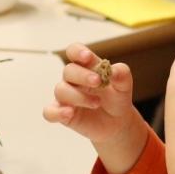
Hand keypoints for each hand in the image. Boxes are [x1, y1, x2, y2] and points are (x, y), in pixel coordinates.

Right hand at [42, 43, 149, 173]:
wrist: (118, 121)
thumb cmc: (117, 97)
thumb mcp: (124, 85)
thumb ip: (122, 74)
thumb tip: (114, 71)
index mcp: (86, 66)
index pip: (74, 51)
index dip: (77, 52)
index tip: (87, 57)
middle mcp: (73, 79)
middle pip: (68, 70)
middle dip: (82, 75)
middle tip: (98, 82)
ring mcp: (66, 97)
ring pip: (61, 90)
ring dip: (78, 96)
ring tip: (97, 103)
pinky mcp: (63, 114)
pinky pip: (50, 112)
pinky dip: (57, 112)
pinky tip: (69, 113)